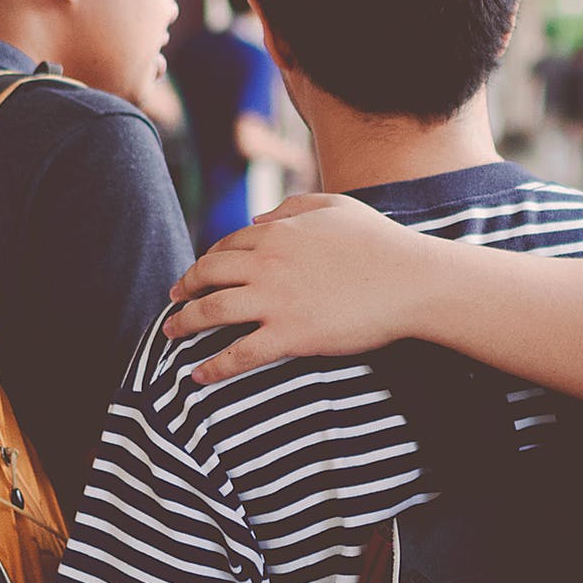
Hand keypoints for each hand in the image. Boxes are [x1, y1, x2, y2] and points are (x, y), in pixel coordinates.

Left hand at [166, 194, 438, 382]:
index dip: (206, 261)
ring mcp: (275, 300)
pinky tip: (198, 376)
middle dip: (183, 288)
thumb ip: (293, 207)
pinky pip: (238, 354)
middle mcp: (267, 263)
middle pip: (207, 275)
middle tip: (173, 302)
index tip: (198, 274)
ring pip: (211, 312)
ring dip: (184, 324)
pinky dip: (213, 367)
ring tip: (170, 334)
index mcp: (278, 232)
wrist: (411, 280)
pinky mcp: (289, 335)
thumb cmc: (381, 242)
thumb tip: (259, 217)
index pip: (226, 246)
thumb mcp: (337, 207)